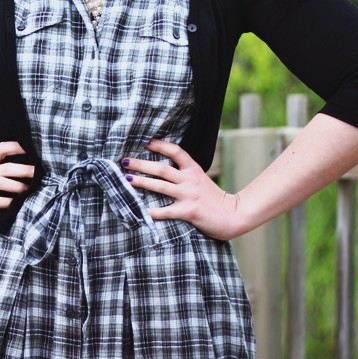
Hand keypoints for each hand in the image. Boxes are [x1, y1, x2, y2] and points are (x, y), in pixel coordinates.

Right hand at [0, 141, 34, 227]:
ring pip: (0, 183)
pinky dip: (4, 202)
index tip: (33, 150)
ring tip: (28, 190)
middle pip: (6, 168)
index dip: (17, 147)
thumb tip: (29, 165)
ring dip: (16, 186)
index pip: (2, 148)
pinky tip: (14, 204)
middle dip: (24, 170)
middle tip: (39, 173)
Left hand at [123, 139, 247, 240]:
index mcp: (194, 170)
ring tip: (127, 179)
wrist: (233, 215)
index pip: (176, 151)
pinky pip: (166, 211)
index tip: (146, 142)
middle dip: (141, 164)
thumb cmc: (214, 199)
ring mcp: (189, 195)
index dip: (161, 145)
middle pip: (161, 168)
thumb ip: (186, 175)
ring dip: (142, 182)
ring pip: (160, 186)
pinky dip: (151, 211)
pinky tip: (139, 211)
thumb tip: (164, 171)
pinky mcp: (189, 211)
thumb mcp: (201, 181)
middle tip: (124, 161)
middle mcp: (190, 180)